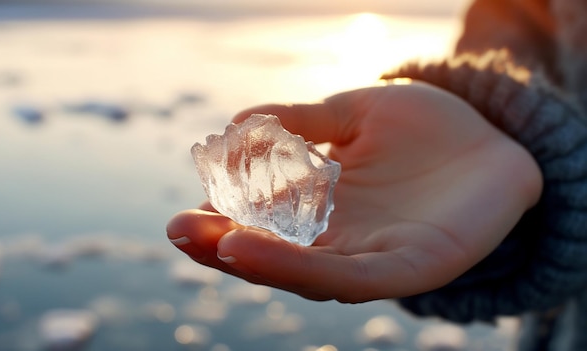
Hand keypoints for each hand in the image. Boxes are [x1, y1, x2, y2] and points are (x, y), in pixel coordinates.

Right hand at [167, 80, 541, 301]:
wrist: (495, 138)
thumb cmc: (424, 128)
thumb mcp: (354, 112)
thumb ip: (302, 120)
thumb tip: (238, 122)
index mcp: (320, 208)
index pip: (261, 222)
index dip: (221, 220)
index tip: (184, 211)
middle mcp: (338, 241)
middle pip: (273, 256)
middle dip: (222, 247)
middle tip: (179, 231)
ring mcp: (368, 259)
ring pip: (303, 274)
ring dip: (254, 262)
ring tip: (213, 241)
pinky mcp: (404, 270)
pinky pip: (347, 277)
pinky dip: (299, 269)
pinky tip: (257, 251)